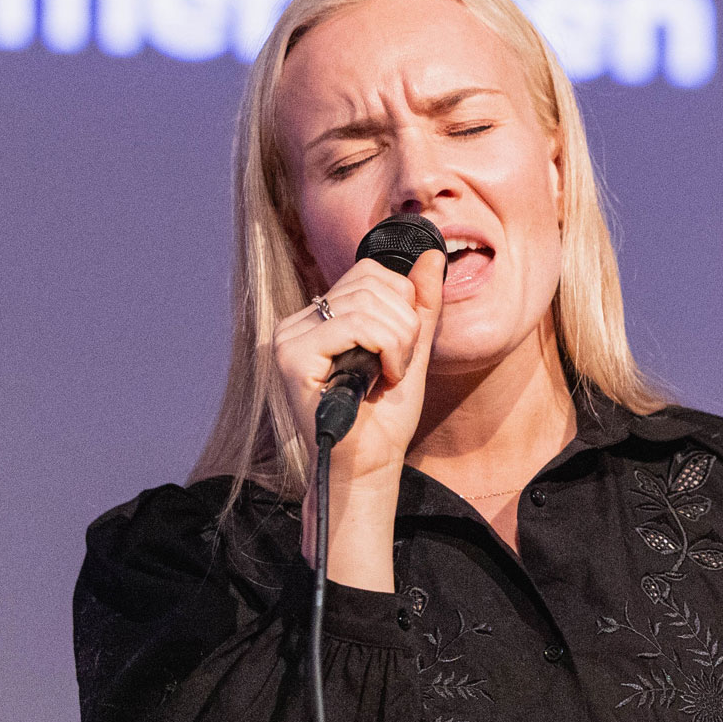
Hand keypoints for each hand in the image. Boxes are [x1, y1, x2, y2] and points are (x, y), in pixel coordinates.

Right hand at [274, 248, 443, 585]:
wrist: (369, 467)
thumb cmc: (384, 420)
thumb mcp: (411, 351)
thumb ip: (420, 305)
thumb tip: (433, 254)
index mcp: (319, 318)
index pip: (369, 273)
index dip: (403, 303)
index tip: (402, 350)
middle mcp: (297, 322)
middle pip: (371, 281)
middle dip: (404, 325)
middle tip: (396, 367)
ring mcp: (289, 338)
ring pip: (367, 302)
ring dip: (398, 341)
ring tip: (388, 376)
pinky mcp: (292, 356)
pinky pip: (353, 324)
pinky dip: (384, 349)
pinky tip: (380, 379)